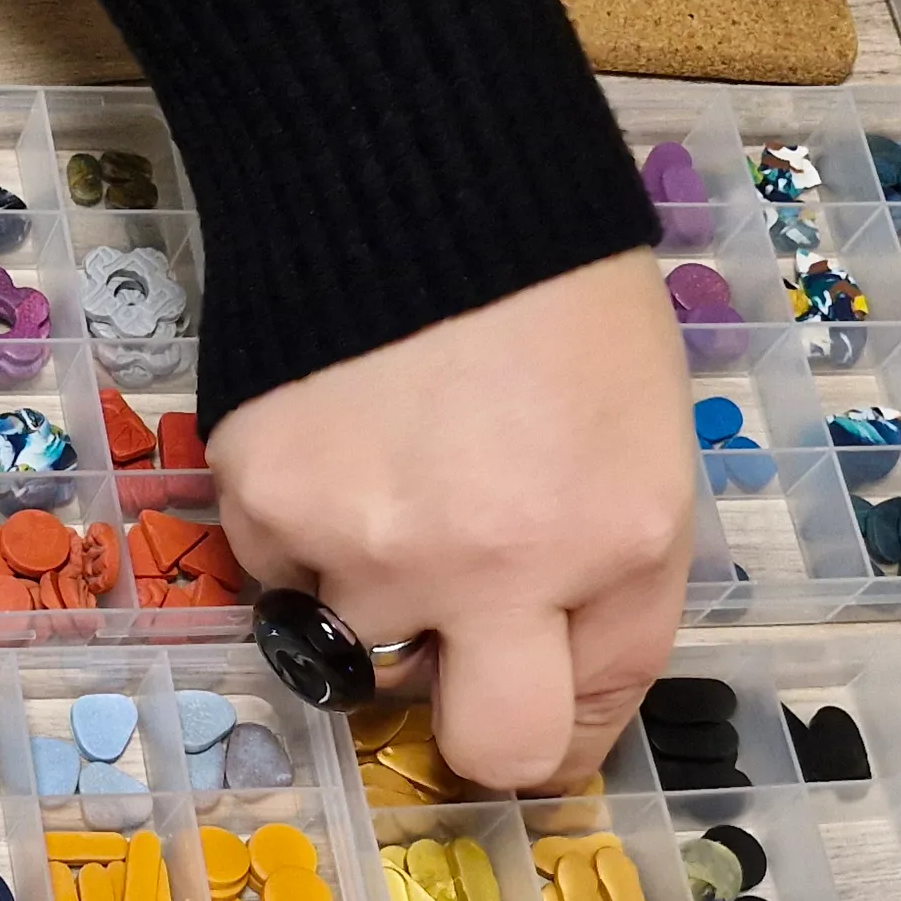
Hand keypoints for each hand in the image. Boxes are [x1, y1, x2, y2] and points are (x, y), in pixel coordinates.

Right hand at [209, 252, 694, 792]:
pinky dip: (301, 523)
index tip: (532, 708)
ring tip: (392, 464)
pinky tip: (333, 431)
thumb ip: (607, 582)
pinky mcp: (259, 504)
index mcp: (611, 542)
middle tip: (456, 634)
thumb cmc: (554, 294)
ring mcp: (362, 544)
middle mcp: (489, 567)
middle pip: (478, 739)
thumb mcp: (641, 442)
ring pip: (359, 638)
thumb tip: (549, 690)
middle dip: (472, 711)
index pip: (576, 723)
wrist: (406, 161)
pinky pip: (278, 568)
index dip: (555, 731)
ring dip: (374, 580)